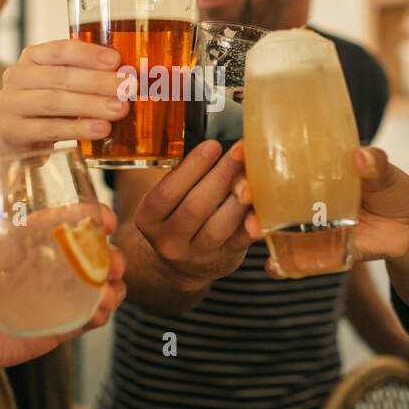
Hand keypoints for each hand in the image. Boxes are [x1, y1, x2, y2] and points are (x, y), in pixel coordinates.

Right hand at [0, 39, 127, 155]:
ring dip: (91, 105)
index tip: (117, 60)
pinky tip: (101, 129)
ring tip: (120, 109)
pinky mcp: (12, 131)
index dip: (89, 54)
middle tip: (128, 87)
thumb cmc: (49, 110)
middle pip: (60, 76)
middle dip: (98, 82)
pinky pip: (49, 129)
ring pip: (54, 102)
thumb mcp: (62, 87)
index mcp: (32, 57)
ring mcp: (9, 104)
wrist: (17, 144)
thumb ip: (87, 76)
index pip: (61, 49)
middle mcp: (16, 76)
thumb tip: (132, 76)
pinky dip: (78, 129)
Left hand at [0, 206, 125, 391]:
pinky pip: (81, 320)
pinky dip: (98, 315)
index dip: (86, 216)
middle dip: (109, 254)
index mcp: (17, 245)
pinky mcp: (49, 331)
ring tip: (113, 292)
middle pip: (84, 255)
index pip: (58, 222)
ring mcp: (47, 300)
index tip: (104, 218)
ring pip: (91, 287)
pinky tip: (101, 314)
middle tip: (115, 262)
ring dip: (111, 286)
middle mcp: (38, 269)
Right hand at [132, 139, 252, 289]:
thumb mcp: (165, 198)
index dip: (192, 168)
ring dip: (238, 198)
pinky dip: (251, 225)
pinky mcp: (222, 260)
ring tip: (251, 174)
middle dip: (221, 175)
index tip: (213, 145)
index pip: (168, 192)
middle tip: (240, 151)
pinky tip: (260, 208)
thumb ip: (183, 176)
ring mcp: (196, 254)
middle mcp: (168, 239)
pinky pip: (239, 242)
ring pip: (218, 227)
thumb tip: (213, 146)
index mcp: (148, 218)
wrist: (181, 262)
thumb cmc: (176, 214)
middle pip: (196, 207)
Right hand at [235, 145, 408, 274]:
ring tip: (254, 230)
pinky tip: (274, 267)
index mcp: (313, 167)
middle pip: (262, 191)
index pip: (275, 157)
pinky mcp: (316, 249)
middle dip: (243, 191)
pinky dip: (280, 264)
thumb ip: (376, 164)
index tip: (239, 153)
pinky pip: (292, 258)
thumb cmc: (394, 193)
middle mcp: (302, 194)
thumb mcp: (387, 173)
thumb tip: (361, 157)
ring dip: (255, 226)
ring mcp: (306, 223)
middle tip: (244, 193)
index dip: (250, 155)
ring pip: (270, 223)